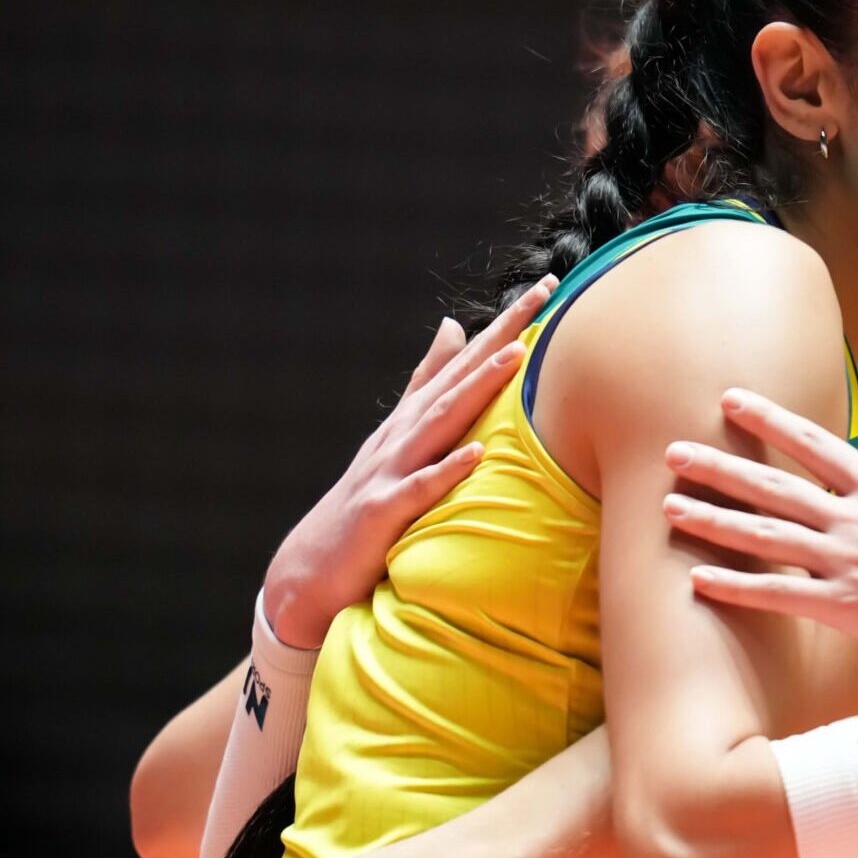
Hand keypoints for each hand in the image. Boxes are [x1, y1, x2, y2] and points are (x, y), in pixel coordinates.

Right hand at [262, 278, 552, 647]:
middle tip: (540, 295)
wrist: (311, 570)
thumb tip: (454, 328)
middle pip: (457, 378)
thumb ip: (427, 384)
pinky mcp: (383, 513)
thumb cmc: (368, 502)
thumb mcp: (399, 437)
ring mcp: (390, 471)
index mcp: (413, 420)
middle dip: (499, 337)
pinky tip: (477, 454)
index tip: (545, 287)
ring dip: (475, 389)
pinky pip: (420, 491)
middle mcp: (402, 435)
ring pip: (439, 423)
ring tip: (514, 357)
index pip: (463, 363)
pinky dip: (447, 471)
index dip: (503, 325)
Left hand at [661, 389, 857, 669]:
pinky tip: (698, 580)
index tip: (730, 399)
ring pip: (765, 535)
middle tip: (672, 452)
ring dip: (713, 520)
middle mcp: (856, 518)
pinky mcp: (846, 606)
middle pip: (773, 485)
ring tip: (669, 507)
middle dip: (719, 466)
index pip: (813, 442)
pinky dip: (736, 587)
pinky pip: (778, 594)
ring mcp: (847, 561)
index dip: (767, 419)